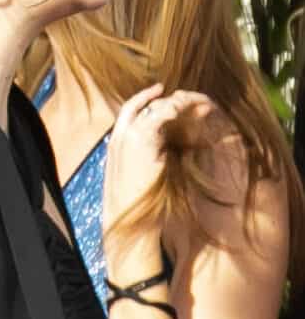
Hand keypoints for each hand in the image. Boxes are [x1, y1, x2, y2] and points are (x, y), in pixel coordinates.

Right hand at [102, 83, 218, 264]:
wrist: (127, 221)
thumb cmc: (136, 207)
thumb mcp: (140, 179)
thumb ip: (148, 159)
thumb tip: (166, 151)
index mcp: (116, 147)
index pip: (131, 112)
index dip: (149, 100)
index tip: (170, 96)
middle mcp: (119, 138)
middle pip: (143, 105)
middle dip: (172, 99)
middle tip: (196, 100)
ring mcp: (127, 137)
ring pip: (155, 106)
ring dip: (182, 103)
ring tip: (203, 105)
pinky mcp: (141, 139)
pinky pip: (161, 113)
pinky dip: (178, 109)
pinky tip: (194, 111)